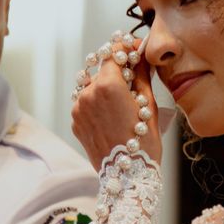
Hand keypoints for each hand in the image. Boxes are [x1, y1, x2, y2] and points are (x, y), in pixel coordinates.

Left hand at [71, 34, 162, 170]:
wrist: (126, 174)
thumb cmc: (143, 140)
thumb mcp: (148, 103)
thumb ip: (141, 73)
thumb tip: (140, 54)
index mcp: (108, 85)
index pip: (113, 52)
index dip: (125, 48)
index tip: (134, 51)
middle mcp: (88, 93)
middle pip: (101, 68)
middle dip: (116, 68)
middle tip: (132, 76)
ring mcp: (78, 108)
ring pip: (91, 85)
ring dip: (105, 85)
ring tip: (122, 100)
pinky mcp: (75, 121)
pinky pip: (85, 102)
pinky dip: (97, 101)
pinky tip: (112, 114)